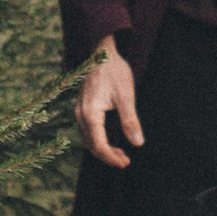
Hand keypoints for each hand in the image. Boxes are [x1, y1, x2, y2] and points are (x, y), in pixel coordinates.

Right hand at [76, 42, 143, 167]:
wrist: (102, 52)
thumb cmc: (114, 71)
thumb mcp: (126, 96)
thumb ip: (130, 121)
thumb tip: (137, 143)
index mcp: (90, 113)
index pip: (99, 145)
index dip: (111, 157)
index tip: (125, 163)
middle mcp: (80, 114)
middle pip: (91, 145)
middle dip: (107, 155)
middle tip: (125, 161)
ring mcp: (79, 111)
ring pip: (88, 139)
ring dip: (103, 149)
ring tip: (121, 153)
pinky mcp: (82, 107)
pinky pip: (87, 130)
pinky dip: (98, 139)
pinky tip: (111, 139)